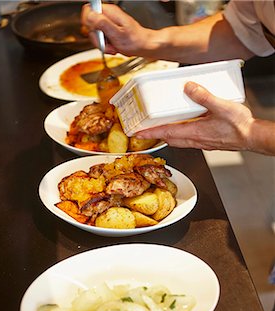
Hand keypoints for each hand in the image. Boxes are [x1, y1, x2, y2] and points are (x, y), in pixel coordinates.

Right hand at [81, 3, 151, 55]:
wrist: (144, 46)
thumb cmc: (135, 41)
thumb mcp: (117, 33)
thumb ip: (102, 23)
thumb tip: (91, 16)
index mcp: (109, 12)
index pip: (89, 10)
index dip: (88, 22)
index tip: (94, 32)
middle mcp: (108, 15)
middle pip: (90, 24)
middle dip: (96, 37)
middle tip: (105, 44)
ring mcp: (109, 23)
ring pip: (96, 33)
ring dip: (102, 43)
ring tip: (112, 47)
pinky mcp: (111, 30)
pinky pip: (102, 38)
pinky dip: (106, 45)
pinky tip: (113, 47)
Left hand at [136, 81, 255, 151]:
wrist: (252, 137)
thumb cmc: (240, 127)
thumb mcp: (221, 106)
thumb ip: (204, 96)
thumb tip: (189, 88)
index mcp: (195, 132)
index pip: (166, 133)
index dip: (150, 133)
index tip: (137, 133)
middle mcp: (195, 140)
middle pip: (169, 138)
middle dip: (155, 134)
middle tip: (144, 130)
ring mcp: (201, 142)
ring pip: (178, 139)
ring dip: (167, 134)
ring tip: (160, 126)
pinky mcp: (207, 141)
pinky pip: (188, 138)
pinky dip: (180, 133)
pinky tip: (184, 124)